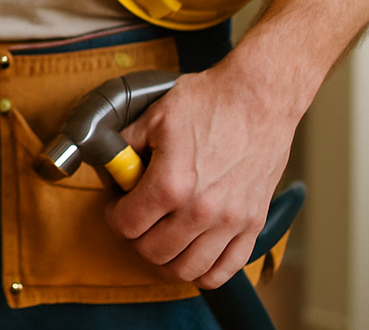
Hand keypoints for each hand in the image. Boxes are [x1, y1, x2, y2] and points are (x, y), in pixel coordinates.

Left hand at [104, 64, 295, 287]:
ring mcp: (230, 221)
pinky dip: (204, 271)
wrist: (259, 98)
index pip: (127, 225)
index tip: (117, 207)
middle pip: (153, 252)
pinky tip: (192, 253)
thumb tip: (109, 164)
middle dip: (135, 238)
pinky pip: (226, 270)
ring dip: (166, 259)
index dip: (114, 217)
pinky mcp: (253, 224)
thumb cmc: (210, 102)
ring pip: (187, 270)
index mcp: (171, 183)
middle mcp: (201, 210)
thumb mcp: (154, 117)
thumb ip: (125, 146)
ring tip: (160, 237)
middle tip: (136, 220)